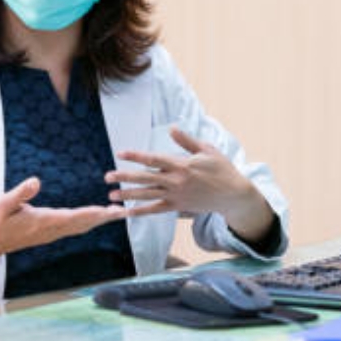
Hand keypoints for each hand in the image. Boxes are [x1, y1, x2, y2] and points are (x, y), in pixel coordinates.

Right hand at [0, 177, 144, 274]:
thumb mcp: (2, 203)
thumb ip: (20, 193)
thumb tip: (36, 181)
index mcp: (42, 222)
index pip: (73, 217)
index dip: (92, 213)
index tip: (109, 210)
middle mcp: (50, 230)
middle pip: (83, 224)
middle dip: (103, 217)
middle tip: (124, 211)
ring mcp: (50, 234)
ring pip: (80, 227)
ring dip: (99, 220)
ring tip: (116, 213)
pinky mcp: (48, 234)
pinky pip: (73, 228)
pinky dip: (88, 222)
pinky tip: (95, 218)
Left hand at [105, 127, 273, 240]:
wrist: (233, 195)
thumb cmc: (221, 169)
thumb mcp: (207, 150)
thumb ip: (186, 141)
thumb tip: (171, 128)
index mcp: (182, 165)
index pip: (154, 159)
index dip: (136, 156)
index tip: (121, 153)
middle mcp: (176, 181)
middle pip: (145, 178)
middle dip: (125, 177)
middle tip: (107, 176)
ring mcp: (176, 196)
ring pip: (148, 195)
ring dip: (128, 195)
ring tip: (111, 195)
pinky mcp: (178, 207)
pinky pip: (156, 209)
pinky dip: (141, 211)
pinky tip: (127, 212)